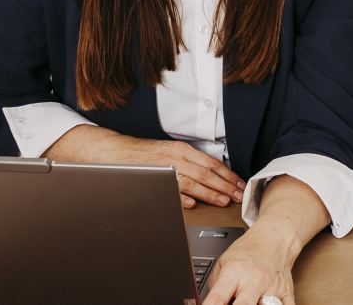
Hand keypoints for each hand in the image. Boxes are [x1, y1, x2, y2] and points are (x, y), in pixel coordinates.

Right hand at [44, 126, 244, 207]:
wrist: (114, 151)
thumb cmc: (143, 154)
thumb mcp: (169, 152)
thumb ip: (189, 162)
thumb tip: (211, 176)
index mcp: (181, 149)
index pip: (210, 163)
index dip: (227, 175)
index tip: (239, 184)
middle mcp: (174, 157)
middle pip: (205, 173)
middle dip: (224, 185)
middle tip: (238, 195)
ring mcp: (163, 168)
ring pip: (192, 181)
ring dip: (209, 192)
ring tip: (223, 200)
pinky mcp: (152, 178)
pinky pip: (169, 188)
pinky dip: (182, 196)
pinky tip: (192, 203)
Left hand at [201, 224, 297, 304]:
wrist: (274, 239)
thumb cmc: (248, 250)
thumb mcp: (223, 262)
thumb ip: (215, 286)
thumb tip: (209, 303)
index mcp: (234, 273)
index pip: (218, 298)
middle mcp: (254, 281)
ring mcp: (272, 287)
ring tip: (254, 302)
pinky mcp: (287, 292)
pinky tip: (271, 304)